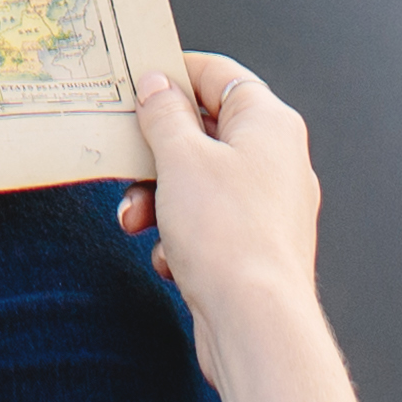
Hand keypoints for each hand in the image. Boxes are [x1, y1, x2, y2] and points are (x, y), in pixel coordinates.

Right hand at [119, 52, 323, 335]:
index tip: (135, 84)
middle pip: (205, 133)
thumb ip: (164, 115)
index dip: (173, 76)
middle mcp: (277, 160)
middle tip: (124, 164)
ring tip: (134, 221)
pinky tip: (170, 260)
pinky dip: (180, 237)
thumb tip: (158, 86)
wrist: (256, 325)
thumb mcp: (180, 159)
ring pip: (200, 184)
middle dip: (156, 155)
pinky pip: (209, 225)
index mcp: (270, 124)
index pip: (218, 76)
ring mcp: (269, 207)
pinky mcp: (256, 248)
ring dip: (158, 200)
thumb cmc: (229, 237)